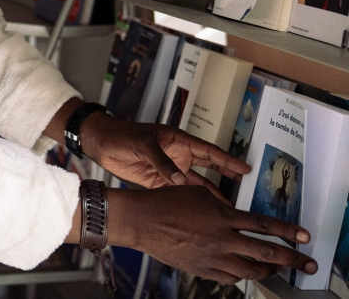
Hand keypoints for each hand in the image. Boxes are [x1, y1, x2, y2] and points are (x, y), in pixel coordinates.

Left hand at [82, 114, 248, 199]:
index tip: (246, 169)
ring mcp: (170, 170)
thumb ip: (162, 162)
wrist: (102, 144)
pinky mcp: (159, 182)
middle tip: (245, 190)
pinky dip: (190, 202)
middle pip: (208, 169)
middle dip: (225, 178)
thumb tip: (180, 180)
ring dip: (209, 195)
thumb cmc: (123, 135)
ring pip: (195, 184)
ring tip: (227, 208)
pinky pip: (179, 192)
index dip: (228, 160)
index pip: (209, 151)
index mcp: (178, 140)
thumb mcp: (144, 144)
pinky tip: (201, 212)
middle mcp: (178, 155)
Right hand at [109, 185, 316, 283]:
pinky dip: (242, 274)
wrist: (143, 220)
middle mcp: (221, 238)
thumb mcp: (199, 195)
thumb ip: (223, 206)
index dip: (288, 232)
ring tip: (277, 268)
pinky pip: (230, 277)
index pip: (264, 226)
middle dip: (292, 260)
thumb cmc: (167, 202)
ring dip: (269, 270)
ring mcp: (212, 257)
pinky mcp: (202, 269)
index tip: (305, 238)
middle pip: (266, 252)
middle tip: (309, 265)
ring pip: (251, 270)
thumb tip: (240, 216)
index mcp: (223, 216)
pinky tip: (245, 270)